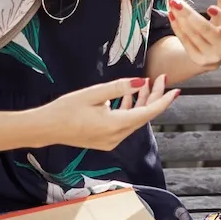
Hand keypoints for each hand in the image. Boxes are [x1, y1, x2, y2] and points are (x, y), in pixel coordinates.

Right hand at [33, 76, 178, 150]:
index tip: (176, 89)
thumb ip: (119, 87)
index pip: (148, 112)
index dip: (164, 100)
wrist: (45, 128)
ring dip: (141, 102)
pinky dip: (129, 110)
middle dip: (153, 96)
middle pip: (143, 116)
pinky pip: (124, 124)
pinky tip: (129, 96)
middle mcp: (116, 136)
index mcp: (115, 125)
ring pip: (134, 120)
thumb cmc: (66, 109)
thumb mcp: (94, 93)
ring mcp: (111, 141)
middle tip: (159, 78)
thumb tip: (141, 81)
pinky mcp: (105, 140)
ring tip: (144, 83)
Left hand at [168, 0, 220, 73]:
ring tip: (172, 4)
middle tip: (176, 1)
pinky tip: (172, 15)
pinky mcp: (197, 58)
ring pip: (192, 34)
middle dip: (189, 14)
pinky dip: (177, 27)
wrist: (215, 54)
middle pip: (205, 29)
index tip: (209, 7)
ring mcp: (210, 55)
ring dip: (180, 18)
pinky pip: (184, 40)